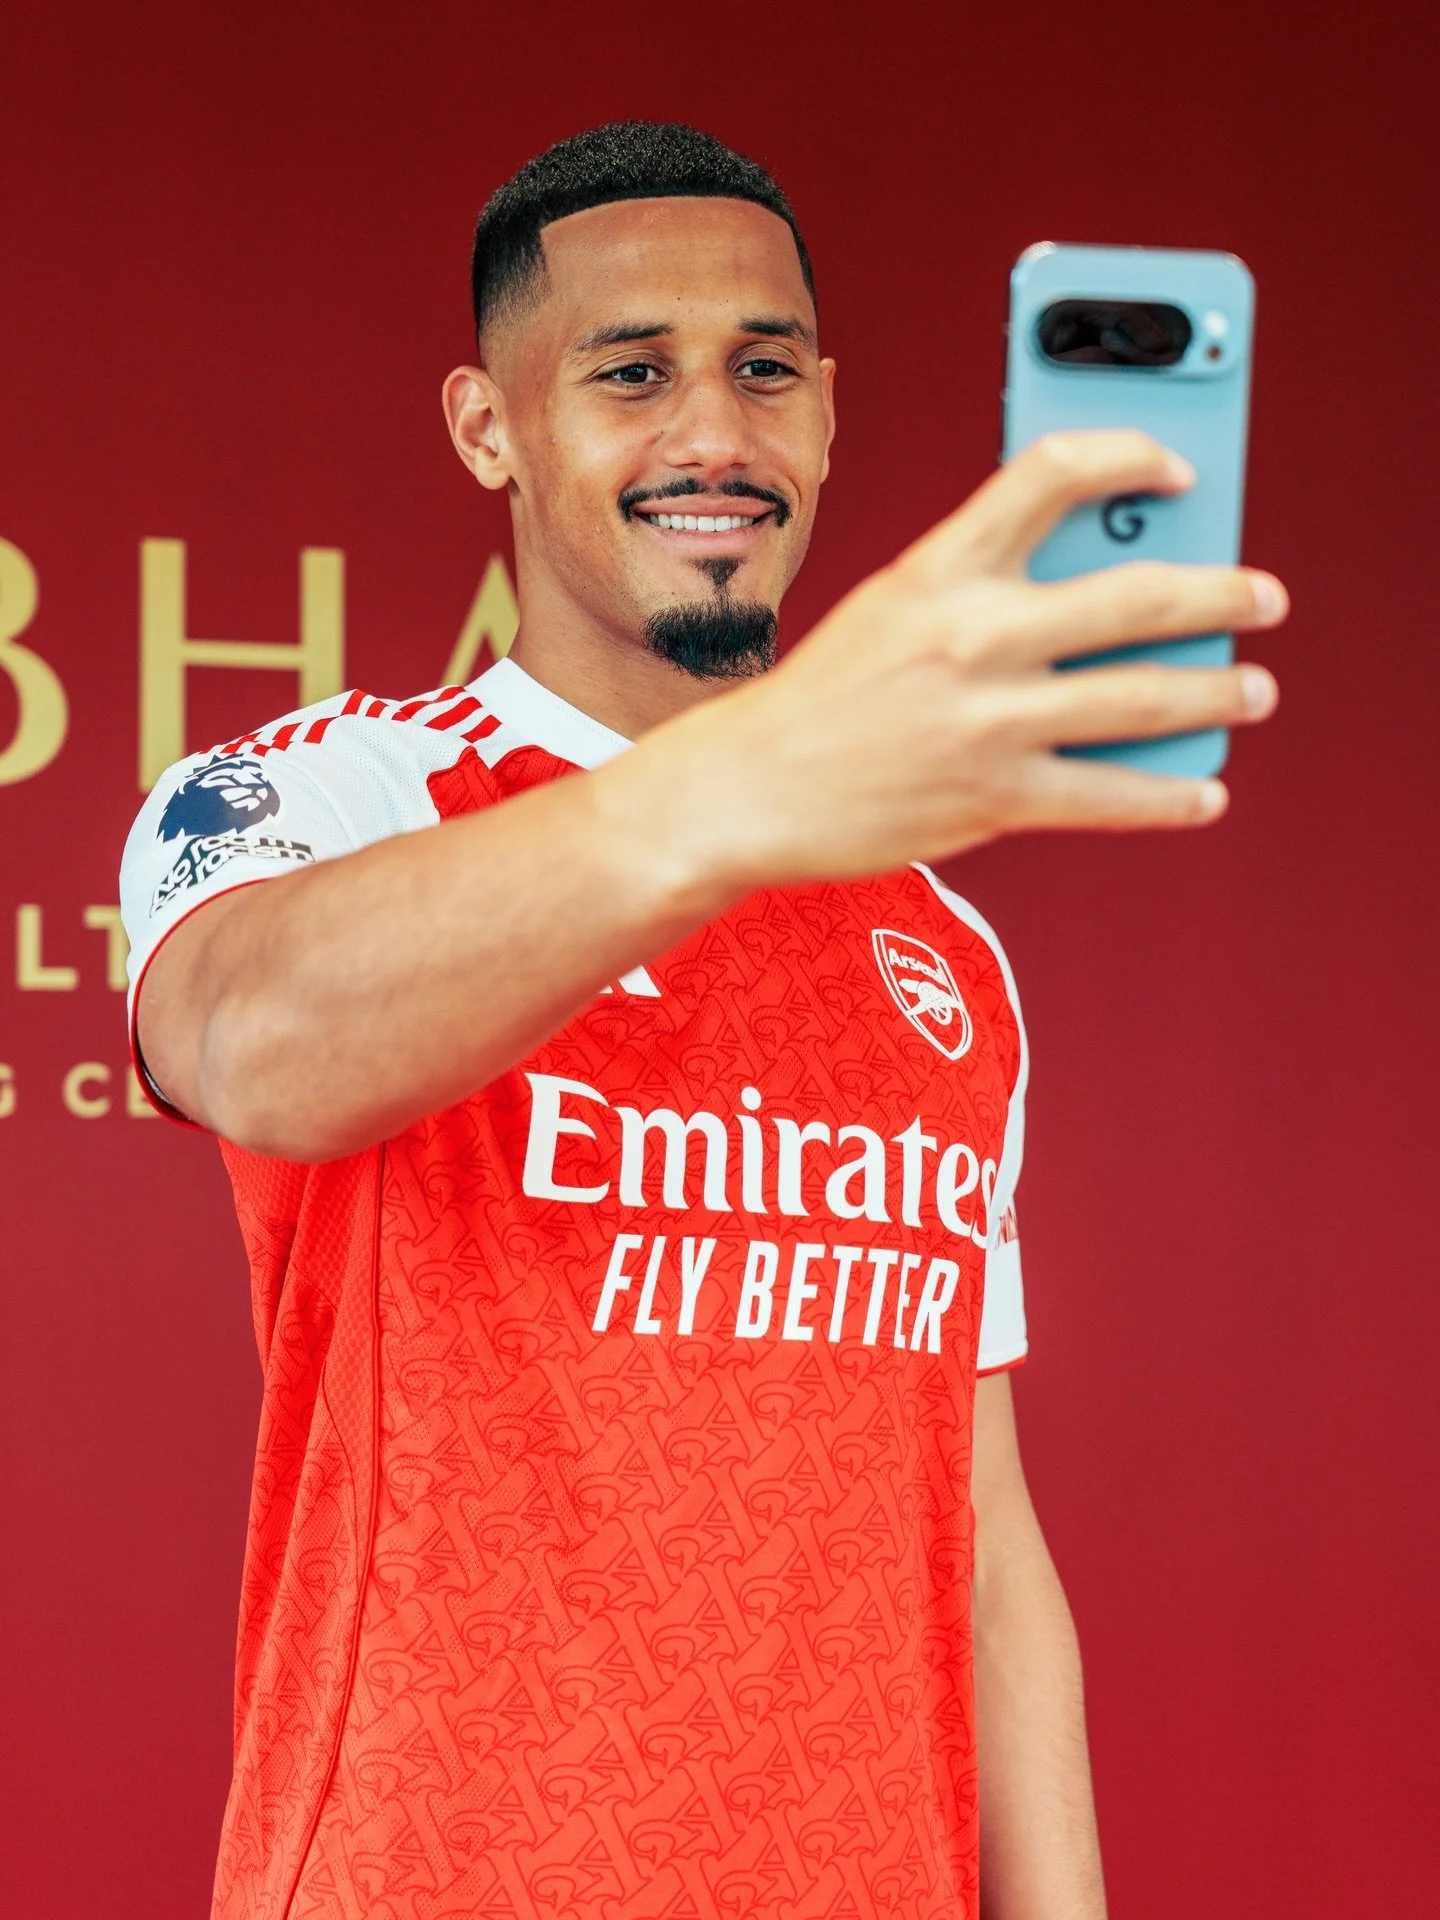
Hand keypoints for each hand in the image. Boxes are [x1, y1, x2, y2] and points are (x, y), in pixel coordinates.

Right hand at [619, 429, 1285, 893]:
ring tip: (1253, 688)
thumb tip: (1099, 596)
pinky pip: (1112, 795)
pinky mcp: (993, 796)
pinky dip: (1173, 796)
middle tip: (1264, 596)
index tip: (1177, 469)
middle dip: (1224, 594)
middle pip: (1138, 593)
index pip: (1053, 471)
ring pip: (1144, 696)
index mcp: (940, 567)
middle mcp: (972, 633)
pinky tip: (1205, 790)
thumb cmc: (822, 698)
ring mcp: (988, 719)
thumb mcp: (891, 609)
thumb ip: (982, 589)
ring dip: (1219, 690)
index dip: (1131, 455)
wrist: (748, 789)